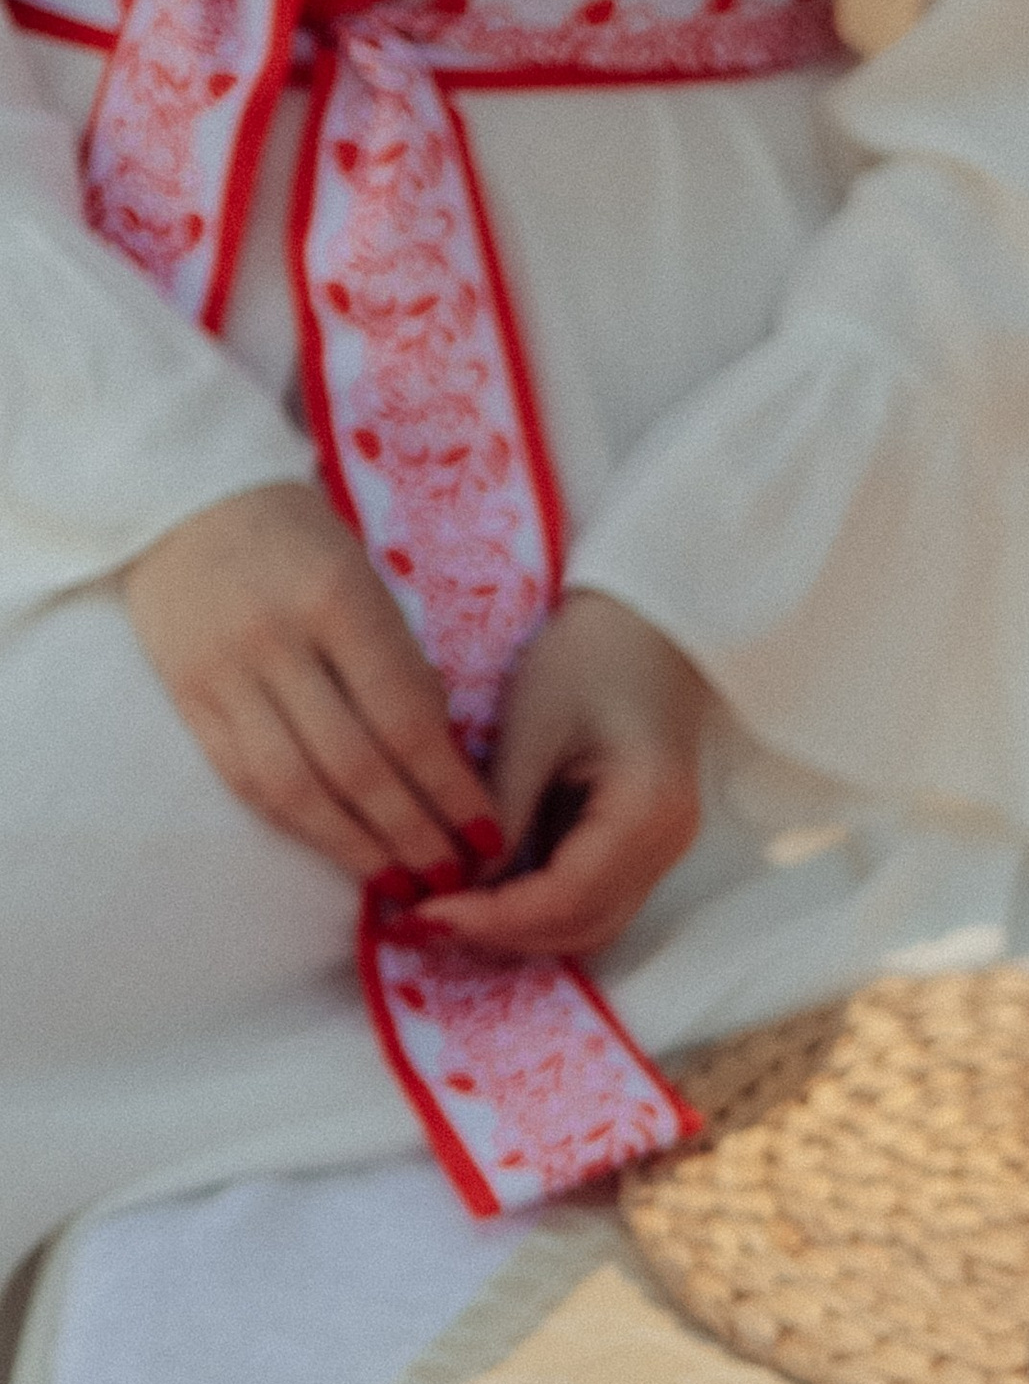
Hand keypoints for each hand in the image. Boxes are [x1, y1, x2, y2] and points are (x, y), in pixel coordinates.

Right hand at [123, 481, 499, 885]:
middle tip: (454, 878)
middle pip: (356, 766)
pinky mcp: (188, 698)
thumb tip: (447, 767)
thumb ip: (402, 667)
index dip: (450, 791)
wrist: (185, 498)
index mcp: (336, 599)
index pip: (406, 720)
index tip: (488, 835)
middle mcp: (275, 640)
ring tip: (403, 884)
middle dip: (414, 834)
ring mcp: (224, 673)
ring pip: (297, 789)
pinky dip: (301, 826)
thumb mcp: (368, 582)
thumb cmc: (301, 543)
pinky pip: (247, 781)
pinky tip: (342, 851)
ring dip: (357, 849)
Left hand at [411, 592, 710, 961]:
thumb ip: (501, 807)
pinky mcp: (641, 852)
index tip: (421, 915)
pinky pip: (587, 904)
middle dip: (498, 936)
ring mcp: (659, 855)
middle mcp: (665, 849)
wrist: (650, 627)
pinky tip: (482, 896)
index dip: (491, 919)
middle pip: (580, 928)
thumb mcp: (534, 723)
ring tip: (444, 915)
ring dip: (515, 933)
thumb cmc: (591, 655)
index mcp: (645, 811)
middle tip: (419, 924)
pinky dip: (533, 912)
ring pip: (586, 928)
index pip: (566, 898)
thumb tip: (458, 882)